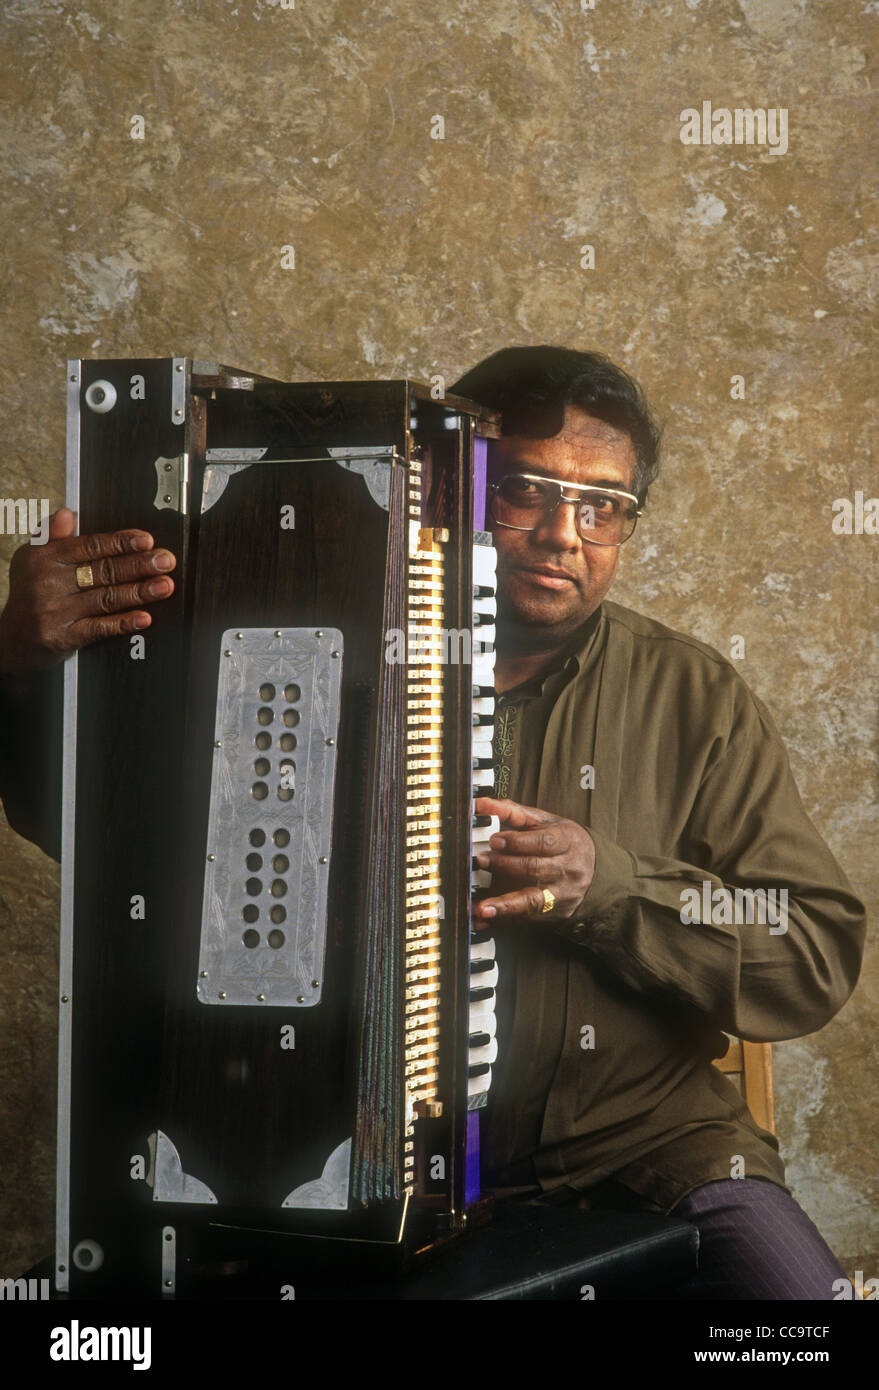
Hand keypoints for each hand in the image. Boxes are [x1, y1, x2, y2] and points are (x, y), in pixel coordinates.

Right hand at [0, 507, 175, 682]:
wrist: (10, 640)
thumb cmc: (30, 594)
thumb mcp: (33, 559)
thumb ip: (53, 536)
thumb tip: (68, 513)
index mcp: (44, 557)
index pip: (89, 545)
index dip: (121, 542)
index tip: (147, 540)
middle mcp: (48, 582)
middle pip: (103, 570)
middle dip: (139, 565)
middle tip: (166, 561)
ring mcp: (55, 611)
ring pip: (106, 598)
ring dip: (139, 592)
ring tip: (165, 586)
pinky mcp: (63, 637)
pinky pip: (99, 628)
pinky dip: (124, 623)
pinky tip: (144, 618)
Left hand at [472, 795, 595, 926]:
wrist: (597, 871)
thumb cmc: (564, 842)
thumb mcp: (545, 822)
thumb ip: (513, 812)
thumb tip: (482, 804)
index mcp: (567, 841)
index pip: (543, 842)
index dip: (518, 842)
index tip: (495, 840)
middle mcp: (568, 869)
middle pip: (535, 869)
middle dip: (505, 866)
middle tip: (480, 861)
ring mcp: (563, 894)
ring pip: (533, 901)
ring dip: (506, 905)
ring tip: (482, 907)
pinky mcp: (556, 913)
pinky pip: (528, 918)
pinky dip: (506, 919)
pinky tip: (487, 920)